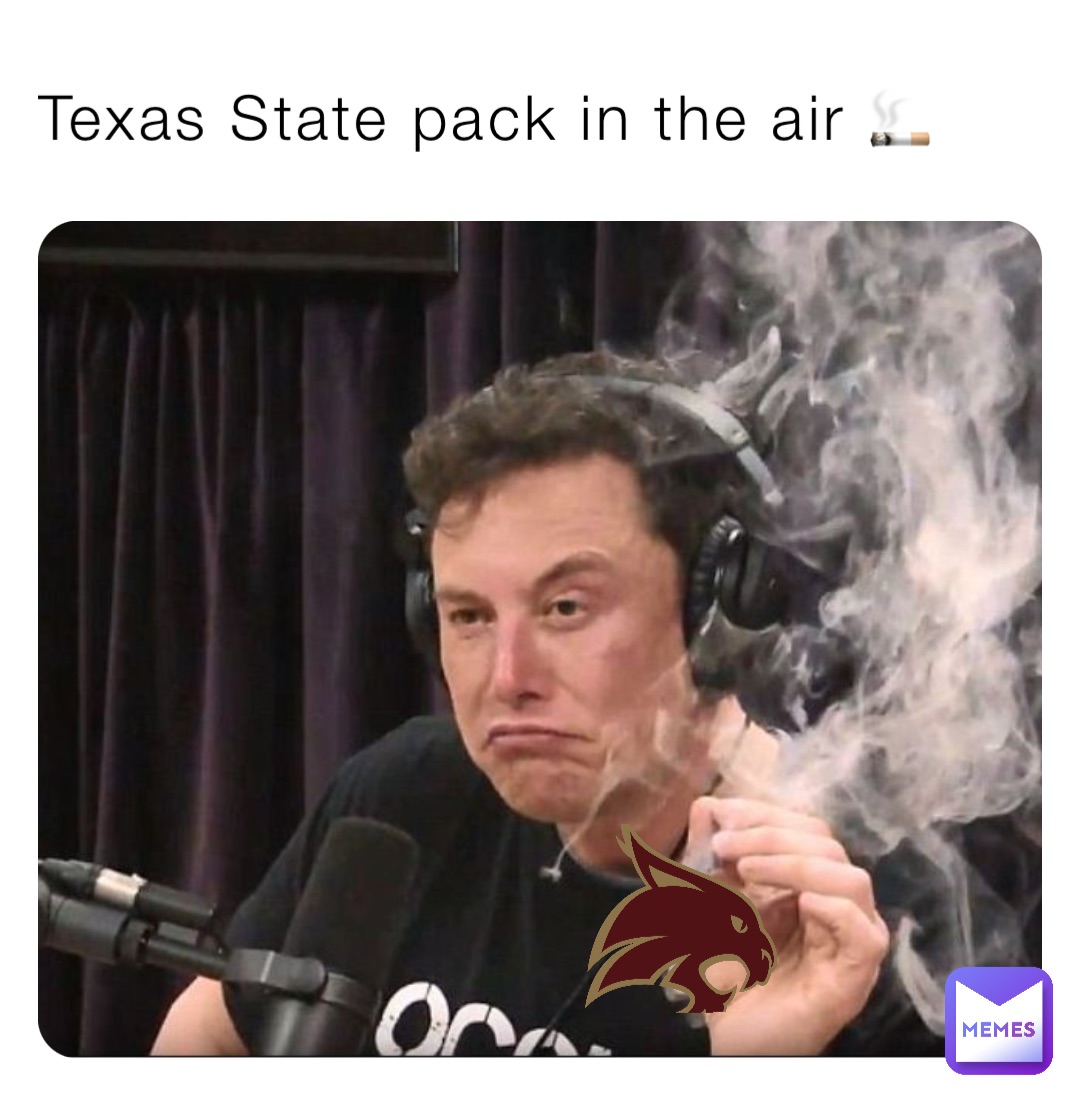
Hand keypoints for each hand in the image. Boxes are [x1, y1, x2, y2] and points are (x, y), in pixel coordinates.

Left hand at [685, 796, 889, 1055]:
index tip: (720, 818)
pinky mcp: (855, 978)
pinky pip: (865, 932)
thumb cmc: (712, 966)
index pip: (806, 827)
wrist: (710, 1034)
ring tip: (745, 871)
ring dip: (794, 863)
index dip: (764, 814)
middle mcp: (835, 906)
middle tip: (725, 848)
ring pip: (851, 878)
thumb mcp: (705, 895)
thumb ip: (708, 849)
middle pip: (827, 844)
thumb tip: (711, 803)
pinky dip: (832, 907)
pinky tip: (797, 904)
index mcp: (807, 882)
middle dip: (771, 834)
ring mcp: (849, 942)